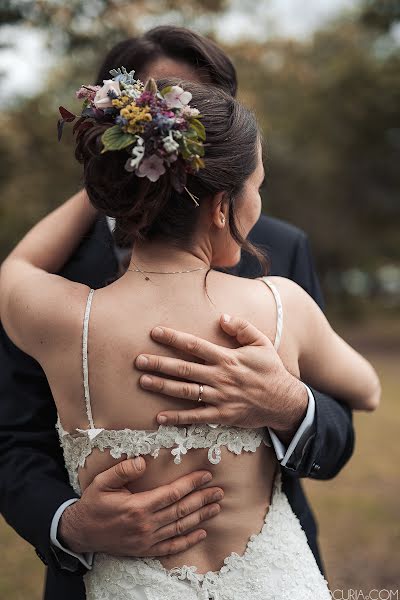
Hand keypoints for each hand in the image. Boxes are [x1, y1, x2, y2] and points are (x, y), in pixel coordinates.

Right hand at [59, 457, 222, 555]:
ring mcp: (147, 540)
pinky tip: (202, 532)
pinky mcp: (146, 550)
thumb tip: (142, 463)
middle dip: (203, 499)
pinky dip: (188, 540)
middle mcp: (146, 525)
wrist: (81, 533)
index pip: (172, 493)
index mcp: (138, 507)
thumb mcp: (102, 482)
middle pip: (182, 510)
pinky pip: (172, 547)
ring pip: (181, 527)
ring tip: (216, 507)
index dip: (191, 484)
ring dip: (201, 517)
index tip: (205, 475)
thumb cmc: (93, 504)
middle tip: (219, 491)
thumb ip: (122, 470)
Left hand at [135, 315, 307, 437]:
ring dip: (163, 387)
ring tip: (143, 382)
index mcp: (228, 358)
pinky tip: (159, 417)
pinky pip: (196, 417)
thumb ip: (242, 328)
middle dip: (160, 363)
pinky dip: (177, 418)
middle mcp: (221, 377)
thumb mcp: (261, 343)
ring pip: (186, 392)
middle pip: (184, 369)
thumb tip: (221, 317)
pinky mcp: (222, 416)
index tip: (155, 332)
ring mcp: (220, 398)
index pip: (195, 345)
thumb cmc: (270, 370)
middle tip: (139, 360)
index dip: (173, 338)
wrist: (284, 401)